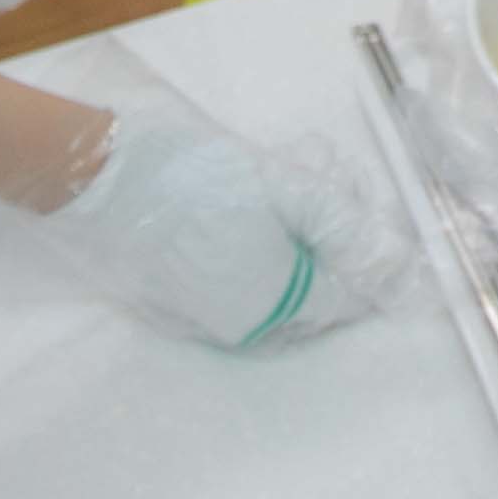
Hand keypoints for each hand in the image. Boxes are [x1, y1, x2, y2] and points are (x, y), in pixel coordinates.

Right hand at [22, 40, 390, 346]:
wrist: (99, 175)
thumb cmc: (193, 172)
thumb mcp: (283, 184)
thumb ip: (345, 225)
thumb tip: (398, 260)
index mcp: (276, 302)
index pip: (348, 296)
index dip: (368, 254)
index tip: (367, 211)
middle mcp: (244, 325)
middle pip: (315, 292)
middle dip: (332, 239)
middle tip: (328, 177)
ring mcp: (207, 318)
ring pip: (279, 287)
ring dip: (297, 240)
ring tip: (291, 178)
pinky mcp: (179, 303)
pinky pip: (241, 285)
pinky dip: (259, 251)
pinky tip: (252, 204)